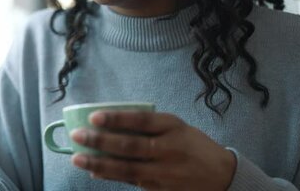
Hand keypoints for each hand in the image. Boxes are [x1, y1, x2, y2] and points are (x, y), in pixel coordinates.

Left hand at [69, 111, 235, 190]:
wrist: (222, 176)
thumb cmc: (192, 145)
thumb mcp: (176, 127)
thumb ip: (148, 125)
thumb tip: (109, 125)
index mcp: (173, 127)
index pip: (141, 120)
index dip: (116, 119)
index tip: (93, 117)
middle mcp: (169, 149)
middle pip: (130, 146)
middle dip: (100, 141)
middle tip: (77, 136)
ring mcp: (166, 173)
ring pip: (127, 169)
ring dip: (99, 164)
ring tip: (77, 158)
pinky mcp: (162, 190)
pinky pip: (132, 181)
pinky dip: (111, 176)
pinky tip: (94, 172)